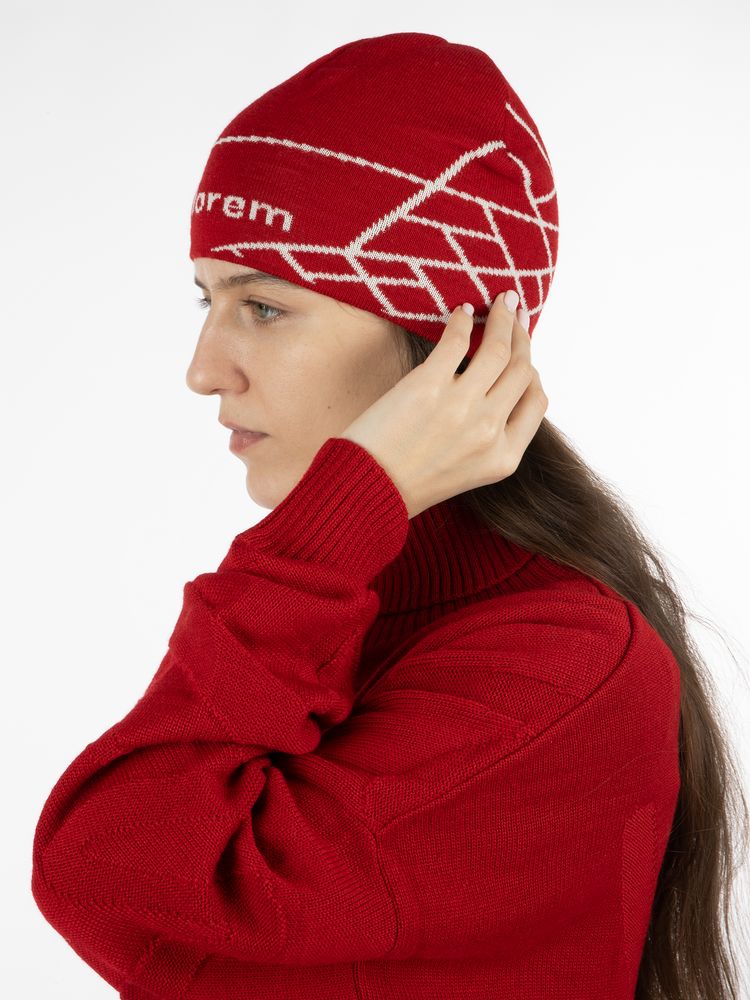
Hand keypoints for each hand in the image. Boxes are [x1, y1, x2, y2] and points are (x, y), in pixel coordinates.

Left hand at [338, 293, 547, 518]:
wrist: (367, 490)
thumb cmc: (410, 481)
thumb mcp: (468, 470)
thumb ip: (490, 437)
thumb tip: (498, 388)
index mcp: (504, 457)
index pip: (537, 401)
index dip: (533, 371)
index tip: (524, 353)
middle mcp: (490, 431)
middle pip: (522, 370)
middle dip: (522, 336)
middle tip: (515, 313)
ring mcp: (462, 407)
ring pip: (499, 349)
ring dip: (502, 319)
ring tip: (499, 302)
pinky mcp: (429, 386)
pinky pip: (457, 341)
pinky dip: (463, 320)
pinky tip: (462, 312)